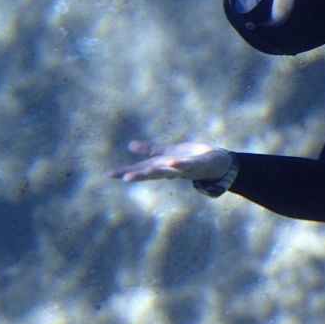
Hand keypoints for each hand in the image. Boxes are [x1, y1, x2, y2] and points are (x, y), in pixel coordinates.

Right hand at [108, 140, 231, 182]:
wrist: (216, 163)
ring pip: (168, 172)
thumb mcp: (168, 153)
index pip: (140, 170)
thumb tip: (129, 145)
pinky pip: (187, 166)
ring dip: (157, 173)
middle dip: (138, 176)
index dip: (124, 172)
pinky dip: (180, 165)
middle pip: (152, 174)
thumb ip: (150, 150)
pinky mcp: (197, 165)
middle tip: (123, 178)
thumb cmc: (190, 158)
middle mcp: (170, 171)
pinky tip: (172, 163)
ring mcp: (183, 170)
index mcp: (161, 167)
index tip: (108, 174)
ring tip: (145, 171)